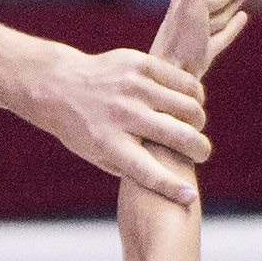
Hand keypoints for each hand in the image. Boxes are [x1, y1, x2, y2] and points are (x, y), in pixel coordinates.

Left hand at [22, 38, 209, 202]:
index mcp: (108, 144)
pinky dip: (193, 94)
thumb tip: (169, 179)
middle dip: (200, 149)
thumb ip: (130, 166)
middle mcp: (122, 115)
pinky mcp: (140, 63)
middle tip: (202, 153)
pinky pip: (182, 80)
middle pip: (177, 136)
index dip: (170, 186)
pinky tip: (191, 101)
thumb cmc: (82, 128)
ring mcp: (132, 87)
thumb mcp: (98, 155)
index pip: (146, 171)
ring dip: (198, 120)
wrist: (59, 85)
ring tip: (194, 126)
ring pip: (187, 105)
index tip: (189, 197)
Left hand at [150, 0, 251, 80]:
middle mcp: (186, 15)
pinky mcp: (201, 56)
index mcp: (182, 0)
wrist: (169, 92)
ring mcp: (194, 36)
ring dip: (231, 1)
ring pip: (217, 13)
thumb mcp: (190, 10)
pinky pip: (221, 37)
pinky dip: (232, 27)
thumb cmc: (179, 50)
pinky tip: (243, 20)